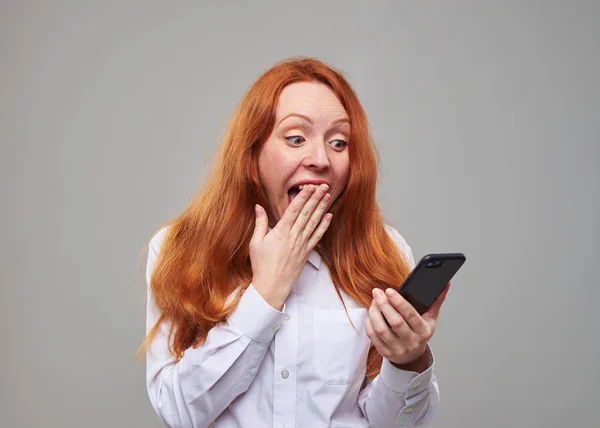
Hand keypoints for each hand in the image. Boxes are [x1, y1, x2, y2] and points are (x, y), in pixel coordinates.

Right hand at [250, 184, 332, 309]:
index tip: (309, 186)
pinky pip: (317, 236)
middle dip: (315, 198)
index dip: (303, 197)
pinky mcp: (306, 252)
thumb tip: (258, 206)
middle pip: (307, 213)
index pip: (294, 210)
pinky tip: (329, 216)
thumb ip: (260, 222)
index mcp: (281, 232)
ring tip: (328, 195)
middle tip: (323, 185)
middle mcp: (294, 236)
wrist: (272, 285)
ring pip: (314, 222)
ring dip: (321, 208)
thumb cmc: (261, 264)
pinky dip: (324, 225)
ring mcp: (302, 244)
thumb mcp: (256, 242)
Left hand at [365, 282, 449, 365]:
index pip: (410, 315)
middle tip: (377, 292)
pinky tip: (371, 314)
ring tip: (374, 302)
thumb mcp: (431, 319)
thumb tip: (445, 284)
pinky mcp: (385, 352)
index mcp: (423, 331)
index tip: (389, 291)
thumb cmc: (420, 333)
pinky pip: (373, 337)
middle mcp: (411, 341)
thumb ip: (436, 301)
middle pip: (395, 322)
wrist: (412, 356)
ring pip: (381, 329)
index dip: (399, 302)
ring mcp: (397, 348)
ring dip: (374, 313)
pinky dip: (369, 323)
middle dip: (384, 304)